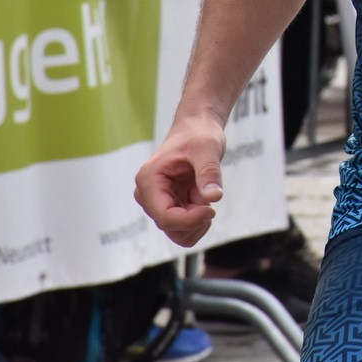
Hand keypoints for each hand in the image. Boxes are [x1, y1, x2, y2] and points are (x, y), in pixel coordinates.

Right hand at [134, 115, 226, 246]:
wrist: (197, 128)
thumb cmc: (199, 134)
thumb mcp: (208, 148)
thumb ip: (209, 172)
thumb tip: (214, 197)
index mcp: (149, 180)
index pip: (165, 217)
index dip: (190, 220)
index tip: (212, 209)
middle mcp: (147, 195)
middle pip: (171, 227)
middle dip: (195, 219)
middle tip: (209, 196)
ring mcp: (157, 202)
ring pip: (177, 233)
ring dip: (197, 221)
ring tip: (204, 195)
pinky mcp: (168, 205)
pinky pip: (183, 227)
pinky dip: (198, 220)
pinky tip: (202, 199)